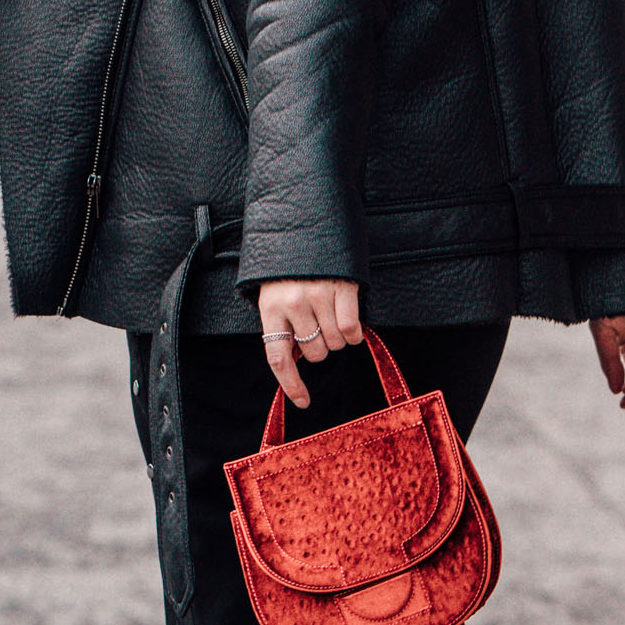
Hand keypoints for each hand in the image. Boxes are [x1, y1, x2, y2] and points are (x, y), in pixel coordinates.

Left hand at [258, 278, 362, 409]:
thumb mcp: (274, 294)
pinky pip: (352, 329)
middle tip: (318, 326)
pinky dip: (354, 332)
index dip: (292, 384)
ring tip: (331, 314)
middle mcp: (293, 304)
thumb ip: (283, 325)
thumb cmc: (288, 267)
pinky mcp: (342, 286)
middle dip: (321, 347)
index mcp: (270, 308)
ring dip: (338, 338)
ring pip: (335, 343)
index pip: (278, 358)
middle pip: (315, 353)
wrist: (303, 223)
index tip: (303, 402)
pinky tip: (348, 318)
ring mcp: (318, 295)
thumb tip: (299, 359)